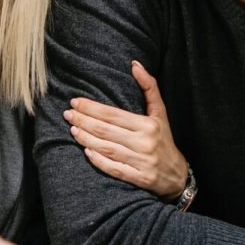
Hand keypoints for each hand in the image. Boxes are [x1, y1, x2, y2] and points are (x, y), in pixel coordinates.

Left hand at [65, 61, 189, 198]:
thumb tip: (135, 65)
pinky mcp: (139, 179)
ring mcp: (142, 162)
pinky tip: (86, 151)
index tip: (75, 102)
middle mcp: (145, 143)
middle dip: (84, 121)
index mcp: (148, 125)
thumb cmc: (164, 139)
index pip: (113, 115)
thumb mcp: (160, 112)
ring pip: (107, 149)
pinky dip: (99, 161)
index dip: (92, 108)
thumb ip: (149, 87)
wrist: (177, 174)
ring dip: (86, 139)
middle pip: (106, 131)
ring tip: (72, 129)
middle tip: (68, 114)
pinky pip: (114, 169)